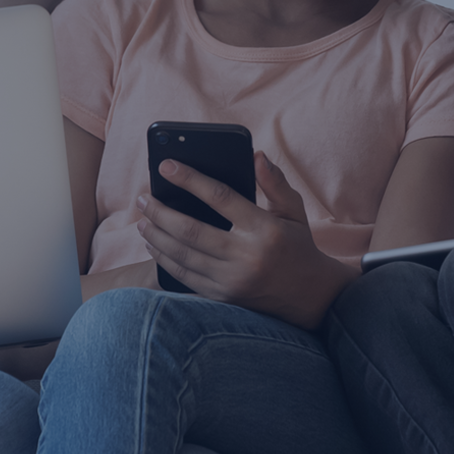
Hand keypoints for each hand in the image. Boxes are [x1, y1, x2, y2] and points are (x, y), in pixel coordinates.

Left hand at [135, 152, 357, 329]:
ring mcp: (232, 280)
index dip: (190, 179)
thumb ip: (275, 183)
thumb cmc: (298, 246)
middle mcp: (246, 256)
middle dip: (161, 212)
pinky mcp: (223, 297)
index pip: (220, 197)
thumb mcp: (294, 211)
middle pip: (191, 230)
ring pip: (182, 256)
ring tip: (143, 221)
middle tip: (143, 199)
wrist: (309, 296)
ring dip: (157, 236)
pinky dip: (164, 260)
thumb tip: (256, 156)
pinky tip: (155, 245)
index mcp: (264, 229)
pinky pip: (185, 277)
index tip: (166, 166)